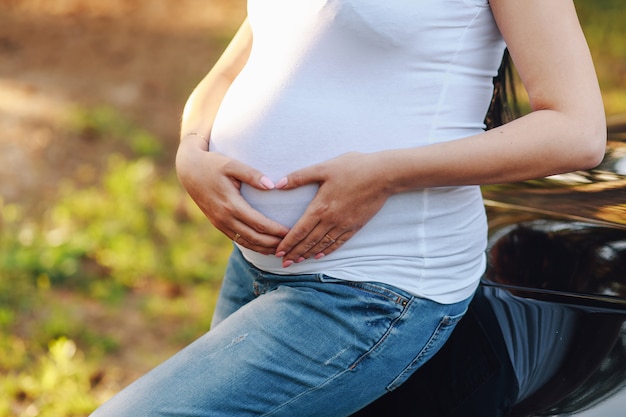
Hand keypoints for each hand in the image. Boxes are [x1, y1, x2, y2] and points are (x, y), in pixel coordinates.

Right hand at [176, 136, 289, 254]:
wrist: (189, 171)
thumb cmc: (213, 164)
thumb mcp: (232, 164)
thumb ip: (252, 174)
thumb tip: (271, 185)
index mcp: (231, 204)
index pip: (259, 223)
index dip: (276, 231)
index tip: (292, 232)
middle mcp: (225, 218)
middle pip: (255, 238)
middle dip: (274, 243)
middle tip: (292, 245)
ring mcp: (220, 223)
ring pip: (246, 242)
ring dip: (265, 248)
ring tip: (282, 250)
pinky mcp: (218, 224)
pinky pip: (238, 240)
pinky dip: (253, 246)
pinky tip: (266, 247)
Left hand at [274, 152, 390, 266]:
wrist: (383, 175)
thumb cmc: (353, 167)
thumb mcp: (324, 168)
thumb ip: (300, 176)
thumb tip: (278, 184)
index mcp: (320, 207)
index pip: (300, 230)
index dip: (288, 243)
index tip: (278, 252)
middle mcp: (331, 220)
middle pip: (309, 241)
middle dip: (295, 253)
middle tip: (283, 263)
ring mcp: (344, 225)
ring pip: (323, 244)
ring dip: (309, 254)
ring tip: (298, 261)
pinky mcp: (355, 226)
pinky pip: (338, 242)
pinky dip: (328, 250)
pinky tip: (320, 255)